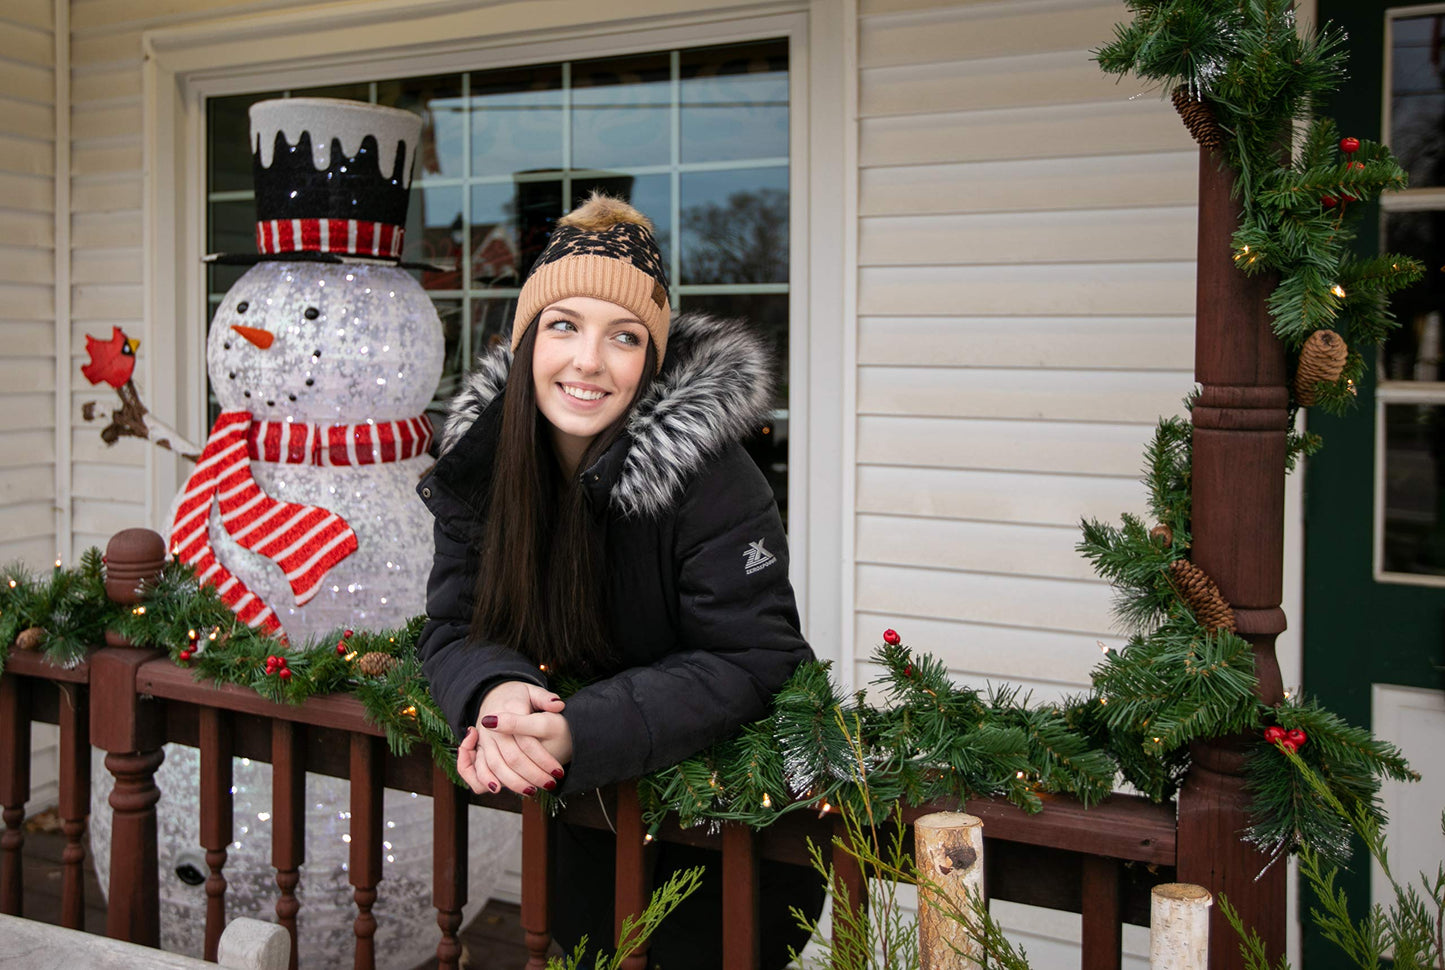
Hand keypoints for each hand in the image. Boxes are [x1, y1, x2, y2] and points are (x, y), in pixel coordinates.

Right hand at [456, 681, 565, 795]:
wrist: (493, 694)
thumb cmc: (518, 696)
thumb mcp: (532, 691)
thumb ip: (545, 698)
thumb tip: (558, 705)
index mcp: (510, 711)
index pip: (528, 741)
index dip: (543, 758)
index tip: (558, 770)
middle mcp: (494, 727)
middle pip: (513, 757)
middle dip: (533, 774)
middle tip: (551, 784)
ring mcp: (485, 738)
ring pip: (498, 766)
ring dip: (515, 782)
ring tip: (534, 791)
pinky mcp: (479, 747)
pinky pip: (480, 768)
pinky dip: (488, 780)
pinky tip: (501, 789)